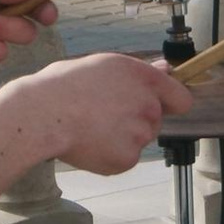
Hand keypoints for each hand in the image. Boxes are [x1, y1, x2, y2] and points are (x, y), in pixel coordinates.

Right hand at [11, 47, 192, 173]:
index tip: (159, 106)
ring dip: (123, 137)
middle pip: (155, 120)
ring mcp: (140, 134)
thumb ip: (138, 71)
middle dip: (136, 119)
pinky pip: (126, 158)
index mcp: (144, 78)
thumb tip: (164, 69)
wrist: (42, 115)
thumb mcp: (103, 65)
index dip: (169, 103)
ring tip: (92, 127)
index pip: (181, 98)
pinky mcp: (128, 158)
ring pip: (139, 139)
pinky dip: (111, 155)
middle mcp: (148, 105)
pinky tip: (89, 142)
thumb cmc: (63, 86)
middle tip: (104, 114)